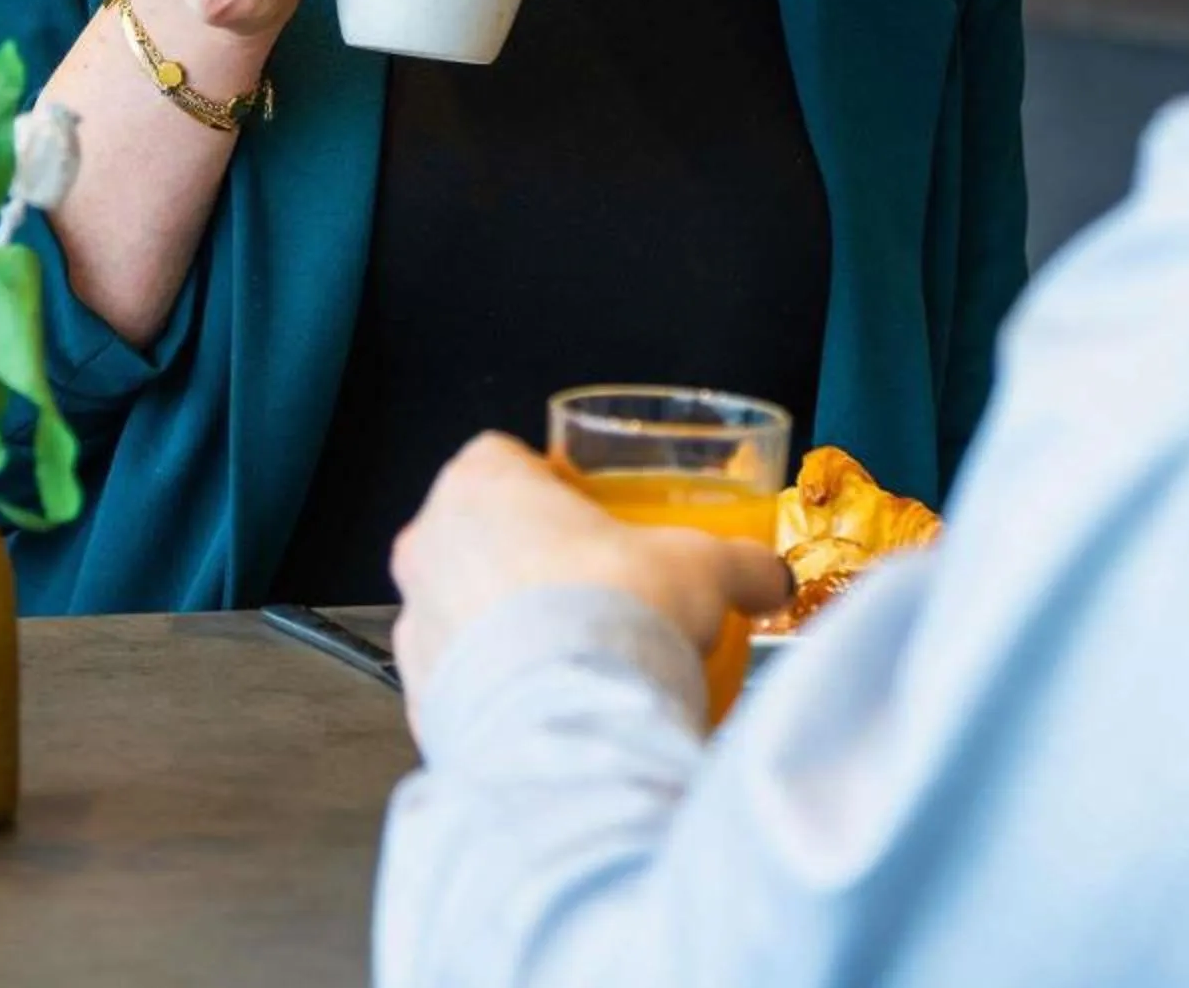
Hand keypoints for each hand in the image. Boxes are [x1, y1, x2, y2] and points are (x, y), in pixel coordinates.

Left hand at [389, 435, 790, 712]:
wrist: (575, 729)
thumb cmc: (617, 617)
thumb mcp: (703, 568)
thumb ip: (742, 565)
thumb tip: (772, 579)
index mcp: (481, 483)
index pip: (503, 458)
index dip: (549, 484)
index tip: (592, 514)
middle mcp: (431, 545)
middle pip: (477, 535)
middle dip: (529, 559)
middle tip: (593, 588)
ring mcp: (416, 626)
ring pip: (462, 611)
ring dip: (508, 628)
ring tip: (578, 660)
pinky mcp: (418, 698)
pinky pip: (459, 685)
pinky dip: (499, 693)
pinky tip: (554, 710)